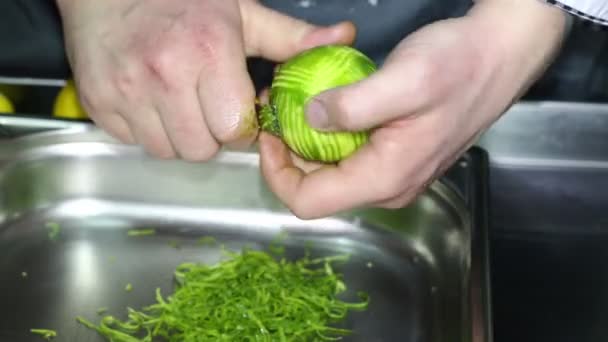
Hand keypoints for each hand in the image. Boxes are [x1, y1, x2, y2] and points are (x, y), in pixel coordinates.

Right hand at [55, 0, 354, 159]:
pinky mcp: (100, 103)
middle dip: (212, 136)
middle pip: (201, 149)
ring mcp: (127, 91)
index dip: (242, 125)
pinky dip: (149, 131)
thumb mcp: (241, 12)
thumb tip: (343, 39)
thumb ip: (291, 37)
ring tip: (182, 105)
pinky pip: (134, 142)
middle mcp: (164, 74)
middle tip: (210, 109)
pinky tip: (153, 103)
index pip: (235, 128)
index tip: (238, 112)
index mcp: (208, 51)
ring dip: (181, 137)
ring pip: (168, 151)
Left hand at [260, 0, 567, 218]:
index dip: (276, 174)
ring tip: (299, 105)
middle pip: (317, 190)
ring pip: (333, 174)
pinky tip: (330, 106)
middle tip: (279, 111)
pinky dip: (331, 137)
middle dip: (289, 155)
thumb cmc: (459, 65)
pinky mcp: (399, 157)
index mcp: (385, 178)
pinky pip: (351, 159)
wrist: (499, 54)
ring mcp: (396, 174)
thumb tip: (309, 120)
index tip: (268, 134)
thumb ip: (352, 106)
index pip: (308, 202)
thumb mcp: (404, 80)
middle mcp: (388, 187)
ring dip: (308, 144)